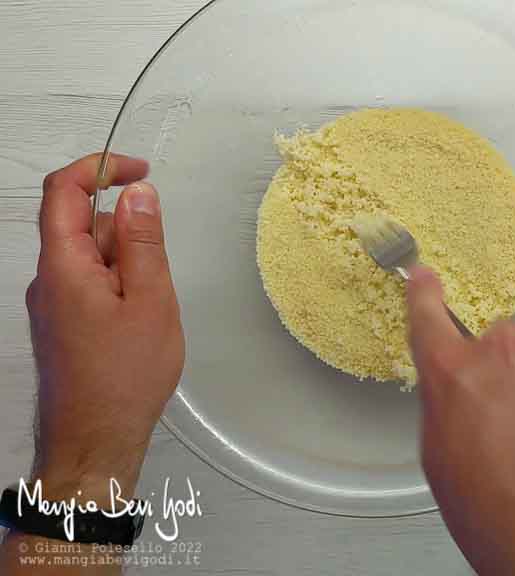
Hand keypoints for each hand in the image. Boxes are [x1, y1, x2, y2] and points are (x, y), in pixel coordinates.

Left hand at [26, 153, 183, 500]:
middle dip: (125, 230)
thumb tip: (138, 194)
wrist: (94, 441)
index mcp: (63, 267)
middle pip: (79, 224)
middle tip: (158, 269)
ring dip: (124, 262)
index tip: (140, 169)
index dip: (100, 167)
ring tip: (151, 306)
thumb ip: (144, 243)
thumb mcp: (151, 301)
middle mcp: (47, 280)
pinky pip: (88, 284)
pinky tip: (139, 320)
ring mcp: (52, 304)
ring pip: (88, 257)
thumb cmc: (124, 378)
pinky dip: (118, 285)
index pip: (64, 191)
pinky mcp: (62, 324)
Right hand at [406, 268, 514, 575]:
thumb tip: (457, 395)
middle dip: (501, 375)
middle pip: (498, 347)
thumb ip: (446, 407)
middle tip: (510, 426)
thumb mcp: (443, 462)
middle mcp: (504, 353)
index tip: (426, 277)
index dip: (425, 295)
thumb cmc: (501, 513)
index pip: (429, 318)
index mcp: (453, 374)